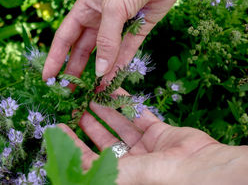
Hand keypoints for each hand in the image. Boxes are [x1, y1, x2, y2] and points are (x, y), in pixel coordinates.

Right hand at [42, 0, 246, 81]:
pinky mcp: (138, 29)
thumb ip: (106, 41)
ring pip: (105, 53)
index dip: (56, 58)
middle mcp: (99, 18)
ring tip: (92, 92)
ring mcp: (119, 25)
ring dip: (99, 71)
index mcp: (84, 9)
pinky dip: (120, 65)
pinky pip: (127, 51)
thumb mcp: (111, 8)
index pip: (64, 38)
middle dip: (76, 69)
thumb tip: (99, 72)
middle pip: (83, 49)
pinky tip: (113, 80)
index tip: (48, 78)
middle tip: (70, 92)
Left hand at [59, 88, 247, 183]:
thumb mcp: (128, 175)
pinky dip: (126, 101)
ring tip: (88, 94)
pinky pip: (139, 114)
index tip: (57, 128)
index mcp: (122, 176)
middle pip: (104, 140)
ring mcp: (146, 147)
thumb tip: (74, 167)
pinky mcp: (160, 132)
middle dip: (88, 122)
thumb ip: (101, 168)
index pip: (90, 159)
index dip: (72, 144)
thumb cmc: (165, 177)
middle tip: (74, 106)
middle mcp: (132, 162)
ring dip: (104, 109)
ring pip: (120, 124)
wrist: (206, 168)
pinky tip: (112, 89)